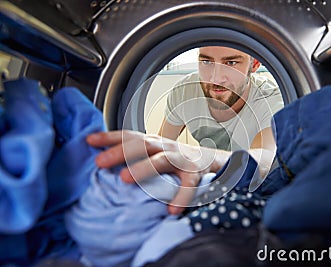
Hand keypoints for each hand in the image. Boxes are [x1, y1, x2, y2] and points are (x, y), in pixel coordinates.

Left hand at [86, 130, 215, 213]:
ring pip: (162, 160)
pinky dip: (181, 197)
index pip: (128, 136)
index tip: (89, 140)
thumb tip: (99, 160)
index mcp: (152, 142)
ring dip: (143, 168)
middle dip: (120, 152)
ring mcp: (181, 159)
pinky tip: (171, 209)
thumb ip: (132, 155)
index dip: (109, 137)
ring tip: (125, 179)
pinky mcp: (195, 174)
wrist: (208, 160)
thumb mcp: (152, 152)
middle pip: (141, 145)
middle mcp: (165, 147)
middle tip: (100, 161)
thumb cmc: (173, 158)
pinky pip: (188, 186)